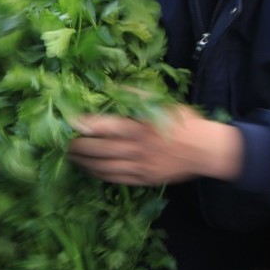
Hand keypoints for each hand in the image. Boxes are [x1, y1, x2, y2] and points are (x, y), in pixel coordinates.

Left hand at [68, 105, 242, 185]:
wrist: (207, 150)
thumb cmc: (183, 122)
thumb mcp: (161, 102)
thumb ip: (135, 96)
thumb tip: (111, 90)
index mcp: (139, 125)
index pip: (103, 126)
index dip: (82, 125)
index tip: (67, 122)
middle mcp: (136, 147)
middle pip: (97, 149)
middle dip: (76, 146)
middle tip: (62, 142)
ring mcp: (139, 166)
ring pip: (103, 167)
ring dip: (84, 162)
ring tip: (71, 156)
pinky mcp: (144, 179)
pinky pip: (115, 178)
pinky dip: (99, 174)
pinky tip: (90, 169)